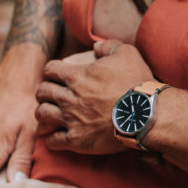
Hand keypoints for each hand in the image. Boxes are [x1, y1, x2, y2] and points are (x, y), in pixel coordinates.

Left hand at [35, 41, 152, 153]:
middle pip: (42, 92)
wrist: (145, 114)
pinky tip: (57, 135)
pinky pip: (52, 141)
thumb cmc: (136, 83)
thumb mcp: (127, 53)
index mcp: (76, 76)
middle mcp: (68, 97)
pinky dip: (51, 137)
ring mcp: (70, 119)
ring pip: (42, 115)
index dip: (52, 71)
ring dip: (44, 113)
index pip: (49, 70)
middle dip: (45, 91)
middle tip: (52, 94)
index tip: (58, 76)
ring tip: (50, 114)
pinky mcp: (76, 140)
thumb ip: (107, 46)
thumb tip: (95, 48)